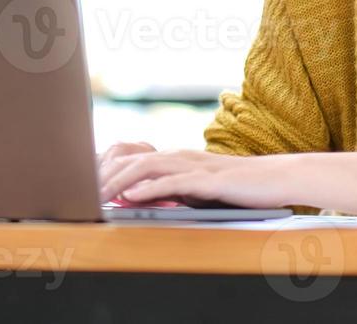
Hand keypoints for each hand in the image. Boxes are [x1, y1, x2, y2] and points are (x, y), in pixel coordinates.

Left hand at [97, 147, 293, 209]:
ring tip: (98, 196)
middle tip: (82, 193)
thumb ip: (167, 191)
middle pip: (132, 160)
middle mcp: (180, 157)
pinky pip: (174, 183)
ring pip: (147, 168)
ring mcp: (194, 166)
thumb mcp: (194, 189)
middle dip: (104, 176)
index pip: (131, 158)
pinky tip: (131, 197)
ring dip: (119, 182)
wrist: (274, 179)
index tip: (84, 185)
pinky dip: (149, 189)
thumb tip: (134, 199)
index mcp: (174, 158)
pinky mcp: (209, 180)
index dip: (105, 169)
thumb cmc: (235, 187)